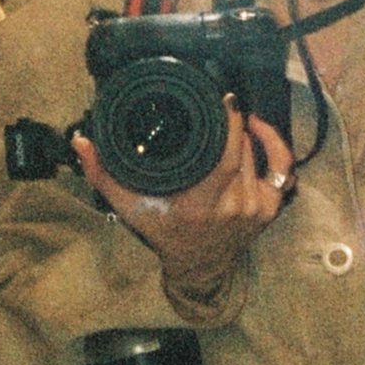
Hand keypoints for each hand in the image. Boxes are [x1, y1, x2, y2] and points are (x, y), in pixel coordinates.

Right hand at [74, 99, 293, 306]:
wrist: (198, 266)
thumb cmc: (165, 232)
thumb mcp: (131, 207)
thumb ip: (104, 174)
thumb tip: (82, 143)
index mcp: (202, 204)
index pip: (226, 157)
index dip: (229, 124)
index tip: (222, 99)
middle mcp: (234, 206)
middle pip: (240, 150)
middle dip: (231, 124)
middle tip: (217, 104)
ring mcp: (255, 208)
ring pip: (255, 154)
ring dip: (244, 135)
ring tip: (228, 119)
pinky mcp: (269, 208)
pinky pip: (282, 169)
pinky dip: (275, 146)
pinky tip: (260, 128)